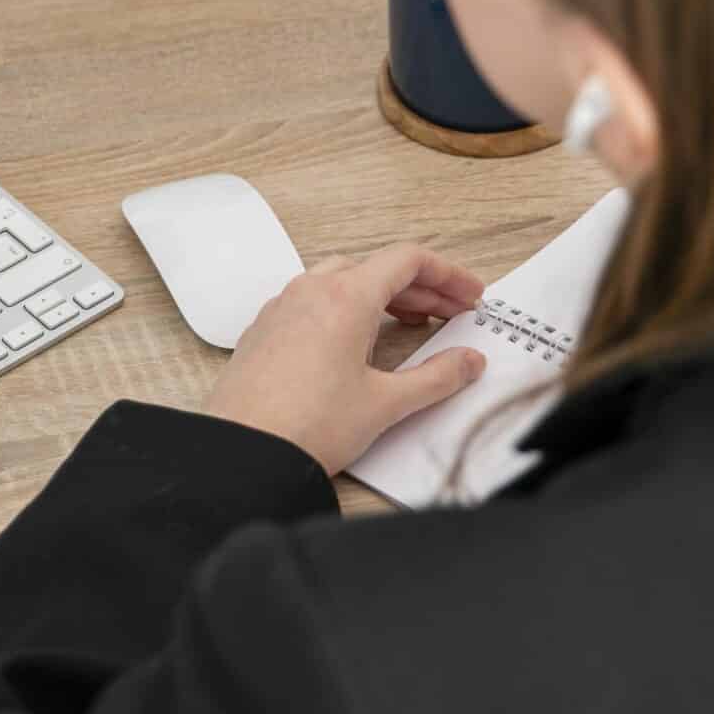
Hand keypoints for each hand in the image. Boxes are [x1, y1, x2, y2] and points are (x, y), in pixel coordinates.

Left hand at [204, 244, 487, 474]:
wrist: (243, 452)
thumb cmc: (307, 427)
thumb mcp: (386, 404)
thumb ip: (437, 378)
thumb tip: (468, 362)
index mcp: (345, 297)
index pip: (407, 260)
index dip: (447, 275)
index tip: (470, 296)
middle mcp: (311, 290)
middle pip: (377, 268)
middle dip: (421, 288)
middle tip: (451, 315)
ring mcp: (283, 307)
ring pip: (342, 280)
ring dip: (382, 295)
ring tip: (410, 324)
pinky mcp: (265, 329)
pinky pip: (313, 301)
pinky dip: (346, 308)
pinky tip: (357, 341)